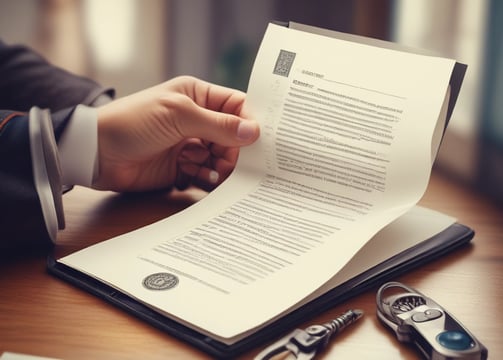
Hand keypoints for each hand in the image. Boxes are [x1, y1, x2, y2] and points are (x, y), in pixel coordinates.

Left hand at [92, 76, 258, 191]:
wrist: (97, 154)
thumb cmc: (133, 122)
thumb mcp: (179, 116)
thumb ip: (218, 124)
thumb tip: (254, 131)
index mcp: (198, 96)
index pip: (236, 106)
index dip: (249, 121)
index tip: (260, 139)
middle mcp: (198, 120)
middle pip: (233, 137)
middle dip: (235, 151)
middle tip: (229, 163)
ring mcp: (190, 145)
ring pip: (222, 159)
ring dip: (220, 168)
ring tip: (207, 172)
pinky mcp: (183, 168)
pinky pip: (207, 175)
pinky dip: (207, 180)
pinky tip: (195, 179)